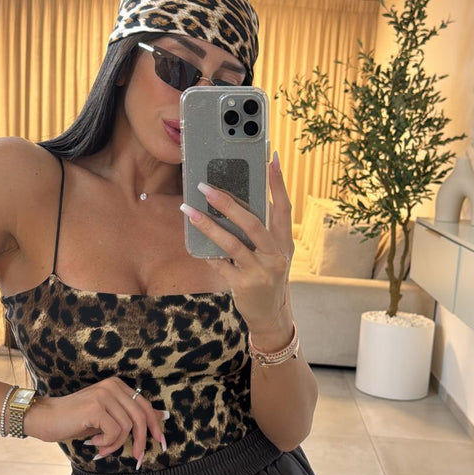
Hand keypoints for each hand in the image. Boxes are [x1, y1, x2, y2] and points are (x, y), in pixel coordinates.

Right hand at [23, 377, 166, 462]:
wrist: (45, 418)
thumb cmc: (75, 420)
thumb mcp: (106, 417)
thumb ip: (127, 417)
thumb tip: (159, 421)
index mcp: (117, 385)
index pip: (145, 405)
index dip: (156, 425)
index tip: (161, 442)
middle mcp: (112, 386)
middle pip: (141, 416)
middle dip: (142, 440)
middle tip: (138, 458)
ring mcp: (104, 395)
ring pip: (127, 427)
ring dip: (116, 444)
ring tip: (102, 448)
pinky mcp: (96, 407)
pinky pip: (115, 432)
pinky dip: (107, 443)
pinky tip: (93, 442)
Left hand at [180, 151, 294, 335]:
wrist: (272, 316)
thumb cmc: (268, 278)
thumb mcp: (272, 255)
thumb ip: (261, 233)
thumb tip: (234, 203)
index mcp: (285, 243)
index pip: (284, 208)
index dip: (278, 183)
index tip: (271, 158)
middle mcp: (276, 256)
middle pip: (253, 223)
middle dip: (228, 203)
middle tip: (206, 186)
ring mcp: (261, 272)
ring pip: (232, 243)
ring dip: (208, 225)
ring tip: (188, 210)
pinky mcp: (245, 285)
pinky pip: (220, 265)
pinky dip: (208, 254)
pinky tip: (196, 245)